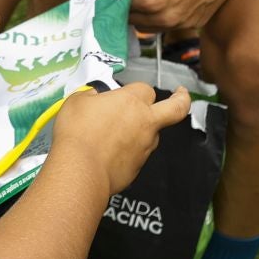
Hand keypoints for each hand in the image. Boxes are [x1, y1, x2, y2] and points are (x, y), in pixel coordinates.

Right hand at [51, 83, 192, 196]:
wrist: (81, 170)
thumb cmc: (77, 132)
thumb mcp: (76, 102)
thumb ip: (91, 96)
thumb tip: (96, 97)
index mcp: (131, 101)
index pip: (144, 88)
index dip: (135, 90)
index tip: (124, 94)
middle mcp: (145, 122)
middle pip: (176, 108)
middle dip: (182, 99)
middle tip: (182, 94)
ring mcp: (145, 146)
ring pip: (152, 134)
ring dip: (142, 131)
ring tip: (114, 137)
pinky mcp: (139, 167)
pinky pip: (137, 154)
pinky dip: (127, 152)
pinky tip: (108, 155)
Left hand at [88, 0, 249, 34]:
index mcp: (149, 2)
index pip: (118, 7)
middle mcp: (164, 19)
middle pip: (133, 20)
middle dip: (130, 5)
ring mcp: (181, 24)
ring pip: (150, 26)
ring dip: (145, 12)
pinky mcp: (194, 24)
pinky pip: (168, 25)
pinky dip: (163, 15)